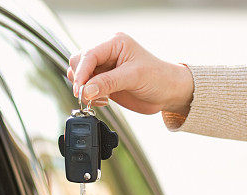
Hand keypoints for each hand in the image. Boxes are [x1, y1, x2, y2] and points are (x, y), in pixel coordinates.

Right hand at [67, 32, 193, 115]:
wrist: (168, 93)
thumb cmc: (158, 78)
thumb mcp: (133, 77)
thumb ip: (108, 82)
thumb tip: (86, 90)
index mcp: (115, 43)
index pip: (89, 54)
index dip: (82, 72)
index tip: (80, 90)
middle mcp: (107, 53)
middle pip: (79, 62)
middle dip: (80, 79)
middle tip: (88, 96)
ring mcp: (104, 67)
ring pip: (79, 74)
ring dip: (83, 88)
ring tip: (99, 98)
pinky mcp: (104, 81)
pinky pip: (86, 86)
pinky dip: (88, 95)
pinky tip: (101, 100)